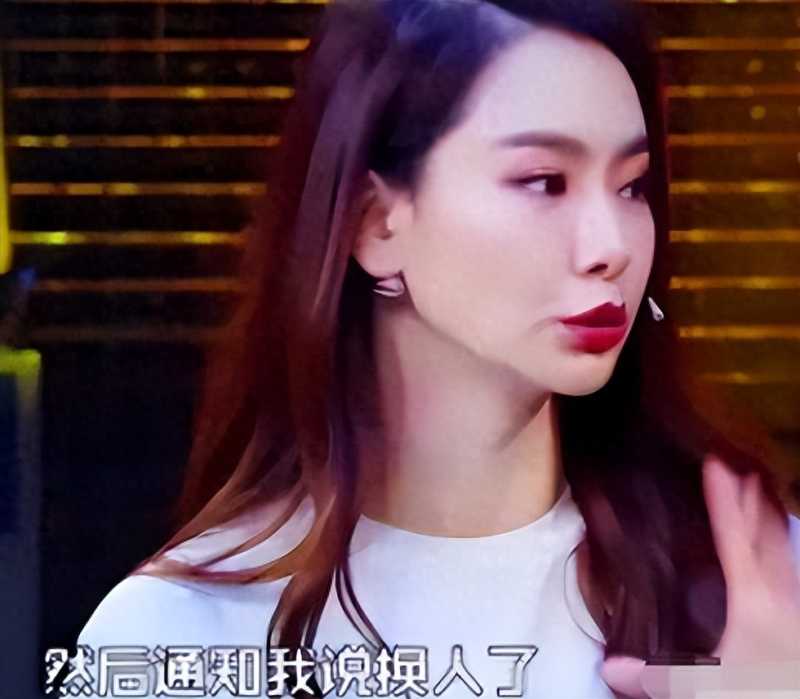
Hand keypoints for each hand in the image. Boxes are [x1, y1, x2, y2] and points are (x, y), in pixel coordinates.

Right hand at [601, 454, 799, 697]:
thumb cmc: (757, 689)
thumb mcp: (701, 685)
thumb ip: (654, 676)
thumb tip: (610, 666)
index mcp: (752, 600)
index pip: (734, 537)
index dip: (724, 499)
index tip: (717, 465)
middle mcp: (780, 596)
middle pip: (767, 536)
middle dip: (754, 502)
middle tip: (744, 470)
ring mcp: (794, 607)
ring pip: (784, 552)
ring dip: (771, 523)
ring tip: (764, 497)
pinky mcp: (798, 622)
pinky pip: (790, 572)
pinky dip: (779, 550)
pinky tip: (774, 557)